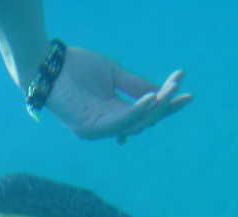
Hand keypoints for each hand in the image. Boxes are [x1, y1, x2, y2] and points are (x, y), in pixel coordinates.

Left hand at [45, 50, 191, 143]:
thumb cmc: (78, 67)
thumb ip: (134, 84)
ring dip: (155, 107)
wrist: (50, 65)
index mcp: (114, 112)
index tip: (187, 93)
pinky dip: (135, 111)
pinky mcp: (88, 128)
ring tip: (170, 90)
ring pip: (134, 123)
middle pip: (144, 121)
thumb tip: (159, 92)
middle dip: (165, 105)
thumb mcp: (113, 74)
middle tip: (181, 89)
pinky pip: (118, 122)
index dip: (167, 104)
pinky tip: (150, 98)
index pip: (145, 113)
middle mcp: (108, 124)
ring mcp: (98, 129)